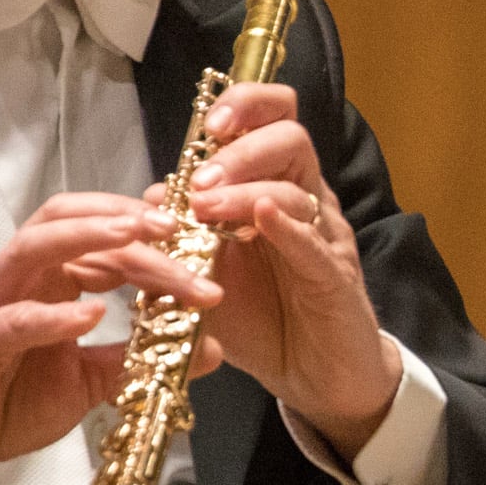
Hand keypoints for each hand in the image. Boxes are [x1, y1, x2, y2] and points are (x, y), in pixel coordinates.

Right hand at [0, 194, 225, 484]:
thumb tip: (210, 346)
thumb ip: (138, 357)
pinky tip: (88, 315)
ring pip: (34, 247)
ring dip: (87, 238)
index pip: (99, 236)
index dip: (149, 235)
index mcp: (46, 279)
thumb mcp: (89, 379)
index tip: (199, 245)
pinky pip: (12, 320)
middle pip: (71, 224)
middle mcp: (15, 278)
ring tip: (136, 237)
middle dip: (125, 222)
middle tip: (178, 231)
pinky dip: (51, 315)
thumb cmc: (10, 403)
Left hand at [177, 82, 405, 450]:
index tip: (208, 126)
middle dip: (241, 148)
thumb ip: (184, 237)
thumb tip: (150, 199)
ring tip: (208, 208)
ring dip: (249, 189)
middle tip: (200, 181)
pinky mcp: (336, 281)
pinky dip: (289, 229)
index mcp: (275, 189)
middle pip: (291, 137)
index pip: (271, 122)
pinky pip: (317, 246)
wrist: (315, 378)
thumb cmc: (267, 320)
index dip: (244, 106)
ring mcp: (325, 239)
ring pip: (297, 190)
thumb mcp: (211, 273)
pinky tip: (264, 219)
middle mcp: (306, 203)